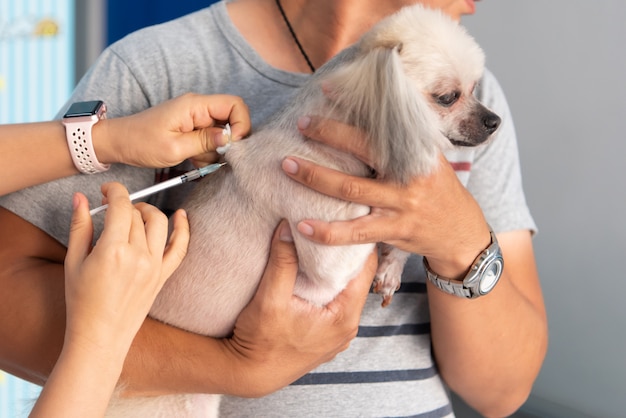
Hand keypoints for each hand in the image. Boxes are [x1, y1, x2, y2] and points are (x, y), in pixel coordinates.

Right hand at [63, 183, 189, 354]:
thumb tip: (81, 197)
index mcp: (112, 250)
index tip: (106, 190)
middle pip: (137, 214)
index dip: (114, 191)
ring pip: (159, 223)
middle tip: (111, 208)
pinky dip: (183, 229)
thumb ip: (80, 226)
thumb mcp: (73, 261)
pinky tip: (181, 215)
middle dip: (124, 205)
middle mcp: (138, 256)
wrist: (101, 336)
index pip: (121, 206)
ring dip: (147, 211)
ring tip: (134, 213)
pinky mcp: (163, 276)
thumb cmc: (81, 301)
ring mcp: (154, 266)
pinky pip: (180, 248)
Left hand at [94, 93, 249, 167]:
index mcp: (195, 105)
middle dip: (227, 142)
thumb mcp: (175, 147)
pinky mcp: (192, 128)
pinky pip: (210, 141)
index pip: (235, 104)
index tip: (233, 145)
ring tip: (193, 159)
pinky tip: (191, 159)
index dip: (241, 124)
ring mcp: (195, 118)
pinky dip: (205, 153)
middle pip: (231, 120)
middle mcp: (198, 108)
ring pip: (221, 134)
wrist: (119, 143)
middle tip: (214, 157)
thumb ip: (205, 142)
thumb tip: (231, 138)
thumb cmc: (141, 142)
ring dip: (214, 152)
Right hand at [219, 220, 376, 396]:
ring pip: (345, 291)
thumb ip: (282, 262)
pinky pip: (334, 302)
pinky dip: (327, 284)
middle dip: (345, 253)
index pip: (365, 270)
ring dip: (335, 269)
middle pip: (357, 279)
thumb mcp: (269, 299)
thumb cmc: (260, 343)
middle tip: (336, 225)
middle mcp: (347, 327)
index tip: (349, 220)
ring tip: (324, 243)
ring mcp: (336, 334)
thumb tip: (288, 227)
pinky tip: (313, 271)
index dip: (357, 243)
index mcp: (344, 317)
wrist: (248, 375)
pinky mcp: (324, 335)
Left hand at [283, 116, 490, 278]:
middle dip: (328, 135)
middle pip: (363, 150)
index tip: (327, 91)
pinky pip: (356, 231)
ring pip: (353, 189)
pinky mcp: (395, 231)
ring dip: (316, 177)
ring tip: (287, 167)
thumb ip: (404, 140)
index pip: (382, 122)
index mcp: (418, 151)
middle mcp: (410, 174)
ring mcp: (402, 204)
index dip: (353, 106)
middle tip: (300, 124)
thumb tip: (374, 111)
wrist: (460, 232)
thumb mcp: (430, 158)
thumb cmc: (437, 190)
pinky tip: (302, 225)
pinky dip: (328, 230)